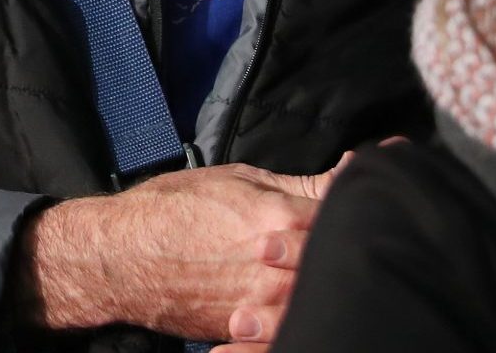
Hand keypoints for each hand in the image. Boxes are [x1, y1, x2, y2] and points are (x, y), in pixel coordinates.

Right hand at [16, 158, 343, 342]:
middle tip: (353, 238)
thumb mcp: (236, 179)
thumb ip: (301, 184)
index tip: (374, 201)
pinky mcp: (247, 330)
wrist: (121, 257)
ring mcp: (263, 302)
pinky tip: (297, 297)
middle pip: (339, 258)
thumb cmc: (171, 209)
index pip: (346, 214)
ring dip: (325, 282)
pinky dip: (298, 312)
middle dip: (352, 246)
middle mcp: (276, 264)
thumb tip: (354, 166)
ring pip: (319, 296)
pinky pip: (289, 324)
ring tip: (314, 270)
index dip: (364, 206)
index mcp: (277, 218)